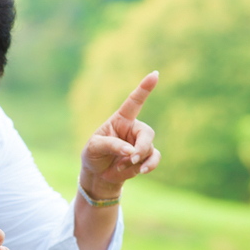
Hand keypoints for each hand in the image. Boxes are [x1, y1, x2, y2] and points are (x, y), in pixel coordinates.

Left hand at [80, 71, 161, 196]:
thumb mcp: (94, 147)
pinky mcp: (146, 157)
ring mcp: (141, 143)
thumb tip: (131, 151)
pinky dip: (148, 166)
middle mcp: (133, 129)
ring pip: (149, 148)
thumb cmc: (94, 155)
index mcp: (120, 120)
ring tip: (121, 165)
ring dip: (136, 160)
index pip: (134, 101)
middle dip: (141, 147)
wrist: (98, 175)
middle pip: (147, 133)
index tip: (155, 74)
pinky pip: (154, 159)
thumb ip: (111, 145)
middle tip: (132, 158)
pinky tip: (140, 171)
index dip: (144, 88)